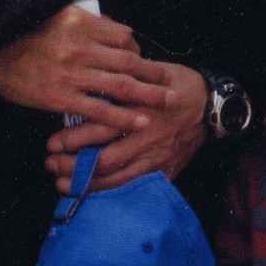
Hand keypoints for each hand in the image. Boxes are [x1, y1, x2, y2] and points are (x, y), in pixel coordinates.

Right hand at [0, 2, 169, 122]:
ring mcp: (71, 72)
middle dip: (154, 72)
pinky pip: (98, 109)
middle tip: (173, 81)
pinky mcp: (60, 96)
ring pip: (120, 84)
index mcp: (81, 22)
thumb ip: (84, 23)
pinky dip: (121, 115)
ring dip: (148, 94)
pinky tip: (139, 121)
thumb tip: (111, 33)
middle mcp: (80, 46)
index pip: (123, 36)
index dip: (137, 49)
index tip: (142, 60)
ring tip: (168, 101)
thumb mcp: (55, 15)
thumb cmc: (21, 31)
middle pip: (129, 60)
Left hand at [46, 62, 208, 194]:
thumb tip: (89, 81)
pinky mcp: (167, 170)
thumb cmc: (179, 84)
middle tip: (51, 164)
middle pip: (104, 160)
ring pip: (117, 180)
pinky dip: (112, 192)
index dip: (72, 139)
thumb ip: (122, 80)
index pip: (101, 128)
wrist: (215, 106)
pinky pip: (135, 187)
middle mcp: (149, 137)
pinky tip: (92, 193)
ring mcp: (159, 157)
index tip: (51, 142)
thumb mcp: (152, 73)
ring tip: (62, 183)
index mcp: (142, 109)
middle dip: (73, 166)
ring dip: (86, 184)